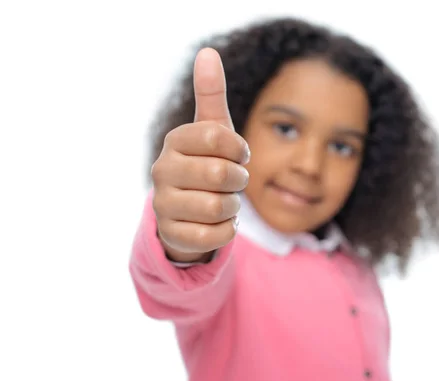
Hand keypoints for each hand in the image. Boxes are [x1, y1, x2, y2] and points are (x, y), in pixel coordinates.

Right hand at [151, 48, 249, 261]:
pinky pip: (217, 235)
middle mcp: (162, 171)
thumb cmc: (206, 164)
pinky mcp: (172, 235)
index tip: (238, 154)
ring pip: (220, 207)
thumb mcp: (212, 130)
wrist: (186, 212)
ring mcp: (163, 205)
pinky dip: (227, 231)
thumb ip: (211, 93)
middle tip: (232, 182)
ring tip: (223, 202)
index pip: (217, 135)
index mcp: (175, 141)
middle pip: (221, 174)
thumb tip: (208, 51)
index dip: (239, 148)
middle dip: (238, 181)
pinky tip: (216, 223)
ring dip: (233, 206)